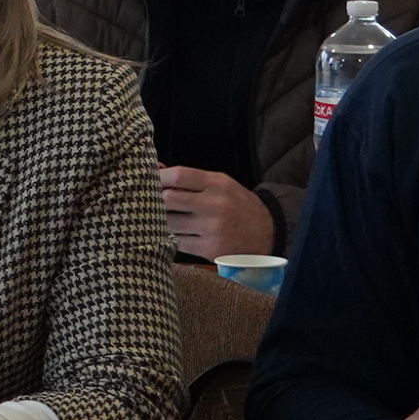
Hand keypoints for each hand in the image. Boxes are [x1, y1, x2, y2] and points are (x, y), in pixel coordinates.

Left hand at [158, 166, 277, 261]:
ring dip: (161, 221)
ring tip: (162, 218)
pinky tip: (174, 234)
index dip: (159, 177)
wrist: (267, 233)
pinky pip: (178, 242)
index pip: (180, 175)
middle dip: (156, 200)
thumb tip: (157, 169)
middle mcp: (215, 205)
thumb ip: (192, 179)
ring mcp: (212, 229)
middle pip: (169, 200)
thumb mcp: (221, 184)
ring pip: (170, 223)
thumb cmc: (237, 205)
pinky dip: (171, 237)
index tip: (151, 180)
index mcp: (218, 184)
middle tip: (152, 202)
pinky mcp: (210, 250)